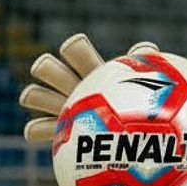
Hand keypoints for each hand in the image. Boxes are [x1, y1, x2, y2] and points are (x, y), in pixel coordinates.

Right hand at [18, 35, 158, 142]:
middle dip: (48, 68)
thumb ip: (145, 69)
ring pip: (35, 95)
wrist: (129, 130)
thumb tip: (150, 50)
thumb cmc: (138, 103)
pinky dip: (38, 131)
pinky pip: (37, 129)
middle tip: (56, 75)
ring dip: (38, 96)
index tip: (77, 50)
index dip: (75, 49)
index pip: (76, 50)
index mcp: (90, 70)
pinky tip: (46, 136)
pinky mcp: (56, 129)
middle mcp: (71, 84)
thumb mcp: (145, 85)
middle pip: (48, 68)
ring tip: (46, 102)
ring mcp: (60, 106)